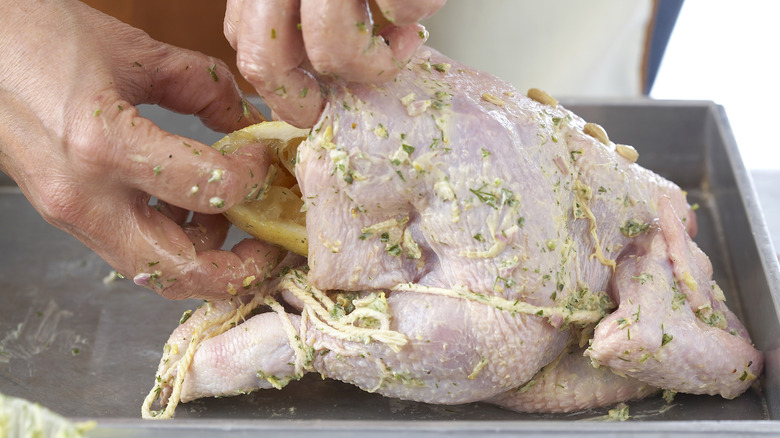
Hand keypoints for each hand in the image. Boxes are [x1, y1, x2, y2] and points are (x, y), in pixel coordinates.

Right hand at [0, 0, 282, 299]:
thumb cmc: (33, 34)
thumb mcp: (133, 52)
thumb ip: (203, 86)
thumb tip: (247, 119)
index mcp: (104, 146)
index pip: (209, 189)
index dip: (250, 176)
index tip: (259, 154)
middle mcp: (83, 197)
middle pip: (179, 272)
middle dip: (236, 269)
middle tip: (268, 246)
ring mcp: (68, 214)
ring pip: (153, 272)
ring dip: (202, 257)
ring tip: (225, 217)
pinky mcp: (64, 215)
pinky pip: (130, 249)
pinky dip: (169, 242)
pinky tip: (185, 209)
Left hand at [224, 0, 445, 127]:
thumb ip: (290, 11)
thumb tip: (308, 73)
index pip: (248, 48)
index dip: (280, 90)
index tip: (312, 101)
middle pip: (266, 60)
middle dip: (307, 101)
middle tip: (342, 101)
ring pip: (331, 48)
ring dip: (375, 65)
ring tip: (399, 45)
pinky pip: (397, 10)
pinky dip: (415, 17)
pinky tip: (417, 6)